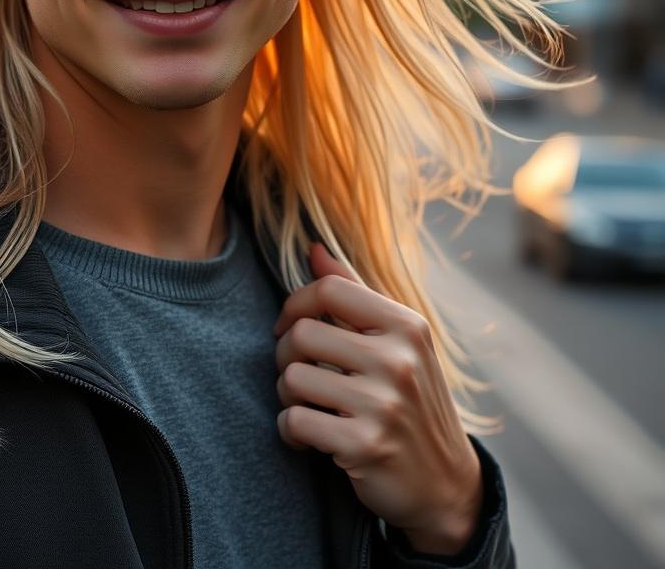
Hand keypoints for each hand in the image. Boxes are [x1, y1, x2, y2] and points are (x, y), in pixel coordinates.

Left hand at [273, 242, 482, 553]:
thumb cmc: (408, 399)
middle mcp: (399, 360)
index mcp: (406, 325)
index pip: (329, 288)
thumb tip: (313, 248)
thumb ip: (354, 293)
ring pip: (291, 377)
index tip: (289, 326)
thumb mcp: (395, 341)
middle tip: (297, 375)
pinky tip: (308, 436)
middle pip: (301, 333)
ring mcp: (384, 404)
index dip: (295, 304)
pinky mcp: (365, 445)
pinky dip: (290, 430)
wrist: (445, 482)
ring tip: (306, 406)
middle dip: (285, 355)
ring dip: (286, 396)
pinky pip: (294, 421)